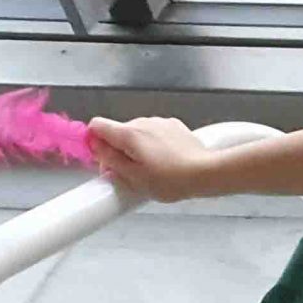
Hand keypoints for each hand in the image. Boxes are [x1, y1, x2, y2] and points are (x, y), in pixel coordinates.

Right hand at [88, 116, 217, 201]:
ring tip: (151, 169)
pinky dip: (154, 144)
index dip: (95, 142)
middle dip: (118, 150)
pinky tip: (165, 160)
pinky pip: (155, 133)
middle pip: (118, 131)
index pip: (97, 126)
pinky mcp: (175, 125)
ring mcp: (160, 122)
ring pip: (137, 132)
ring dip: (137, 147)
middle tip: (130, 173)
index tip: (103, 159)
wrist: (207, 173)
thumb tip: (95, 147)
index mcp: (129, 133)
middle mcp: (143, 121)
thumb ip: (109, 160)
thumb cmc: (171, 180)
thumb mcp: (133, 177)